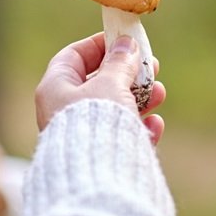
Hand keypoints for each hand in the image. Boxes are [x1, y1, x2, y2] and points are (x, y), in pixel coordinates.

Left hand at [36, 33, 166, 143]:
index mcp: (55, 89)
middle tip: (153, 67)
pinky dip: (139, 128)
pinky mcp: (98, 156)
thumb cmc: (97, 121)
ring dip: (140, 99)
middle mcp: (63, 111)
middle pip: (99, 82)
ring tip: (160, 94)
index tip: (124, 39)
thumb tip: (126, 44)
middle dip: (128, 74)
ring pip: (113, 109)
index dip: (99, 44)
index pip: (73, 56)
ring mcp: (81, 134)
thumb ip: (120, 62)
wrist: (97, 175)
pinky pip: (120, 136)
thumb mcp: (110, 83)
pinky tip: (154, 125)